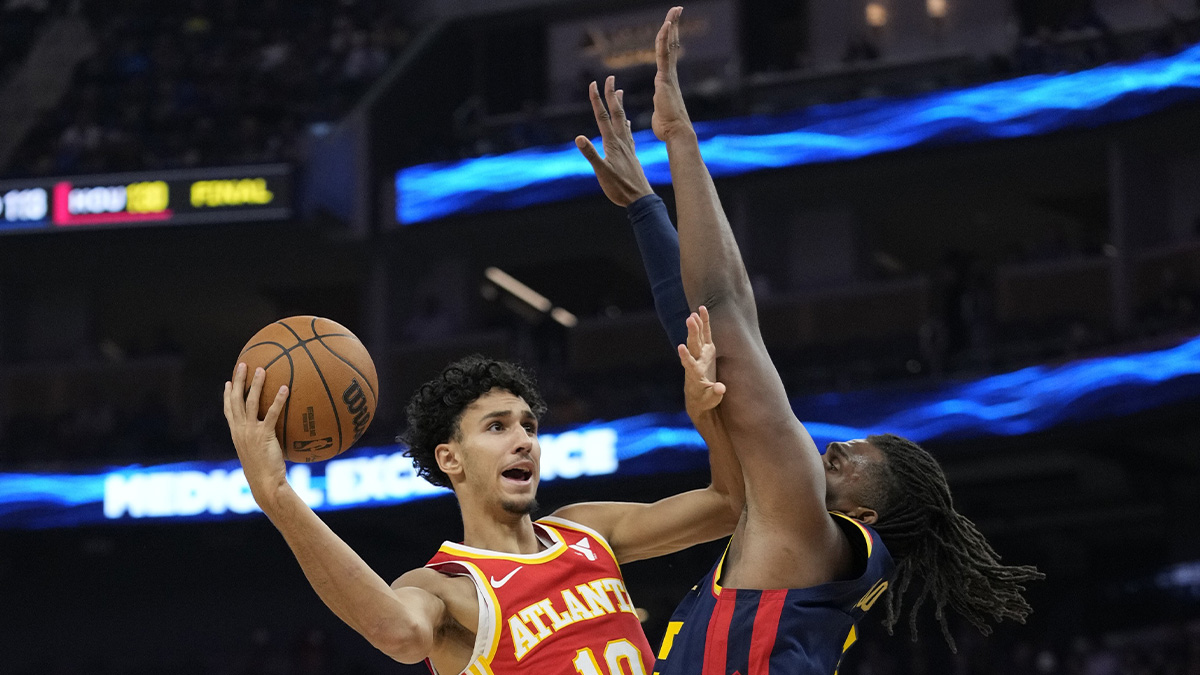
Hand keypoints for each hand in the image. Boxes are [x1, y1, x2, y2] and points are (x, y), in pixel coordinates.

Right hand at [223, 362, 289, 499]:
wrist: (265, 484)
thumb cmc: (264, 473)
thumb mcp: (257, 454)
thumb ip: (260, 442)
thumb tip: (272, 436)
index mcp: (236, 434)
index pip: (228, 410)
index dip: (227, 395)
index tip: (228, 382)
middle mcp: (240, 430)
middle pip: (236, 400)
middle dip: (238, 381)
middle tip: (243, 365)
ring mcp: (250, 432)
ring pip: (250, 402)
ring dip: (256, 384)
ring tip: (262, 369)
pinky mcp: (263, 435)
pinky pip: (272, 413)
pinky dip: (278, 400)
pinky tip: (285, 388)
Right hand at [574, 76, 653, 206]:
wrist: (640, 198)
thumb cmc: (619, 188)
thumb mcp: (602, 172)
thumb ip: (591, 154)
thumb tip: (579, 138)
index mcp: (613, 143)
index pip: (603, 117)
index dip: (597, 100)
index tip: (594, 84)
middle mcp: (621, 141)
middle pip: (615, 113)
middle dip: (611, 94)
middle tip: (610, 77)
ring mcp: (627, 146)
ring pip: (623, 120)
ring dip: (619, 105)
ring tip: (619, 91)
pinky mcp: (631, 154)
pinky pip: (628, 133)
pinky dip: (625, 123)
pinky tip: (626, 122)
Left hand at [652, 6, 694, 142]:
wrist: (676, 133)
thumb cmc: (667, 128)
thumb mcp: (660, 113)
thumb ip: (660, 105)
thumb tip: (661, 108)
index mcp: (667, 81)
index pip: (668, 55)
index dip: (670, 39)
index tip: (671, 25)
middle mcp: (670, 75)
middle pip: (672, 45)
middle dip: (674, 26)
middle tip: (677, 9)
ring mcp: (668, 75)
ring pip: (670, 45)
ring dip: (672, 26)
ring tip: (675, 10)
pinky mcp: (665, 78)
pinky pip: (664, 54)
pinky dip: (665, 39)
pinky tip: (667, 25)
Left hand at [678, 306, 725, 413]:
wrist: (699, 396)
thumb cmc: (705, 399)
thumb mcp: (710, 399)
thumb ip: (715, 394)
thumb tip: (721, 388)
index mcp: (695, 374)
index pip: (689, 364)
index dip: (685, 356)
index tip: (680, 347)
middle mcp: (696, 361)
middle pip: (693, 346)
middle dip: (692, 333)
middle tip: (690, 319)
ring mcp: (701, 354)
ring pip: (698, 338)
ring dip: (696, 326)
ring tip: (693, 314)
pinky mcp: (707, 350)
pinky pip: (706, 334)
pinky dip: (704, 323)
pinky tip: (701, 310)